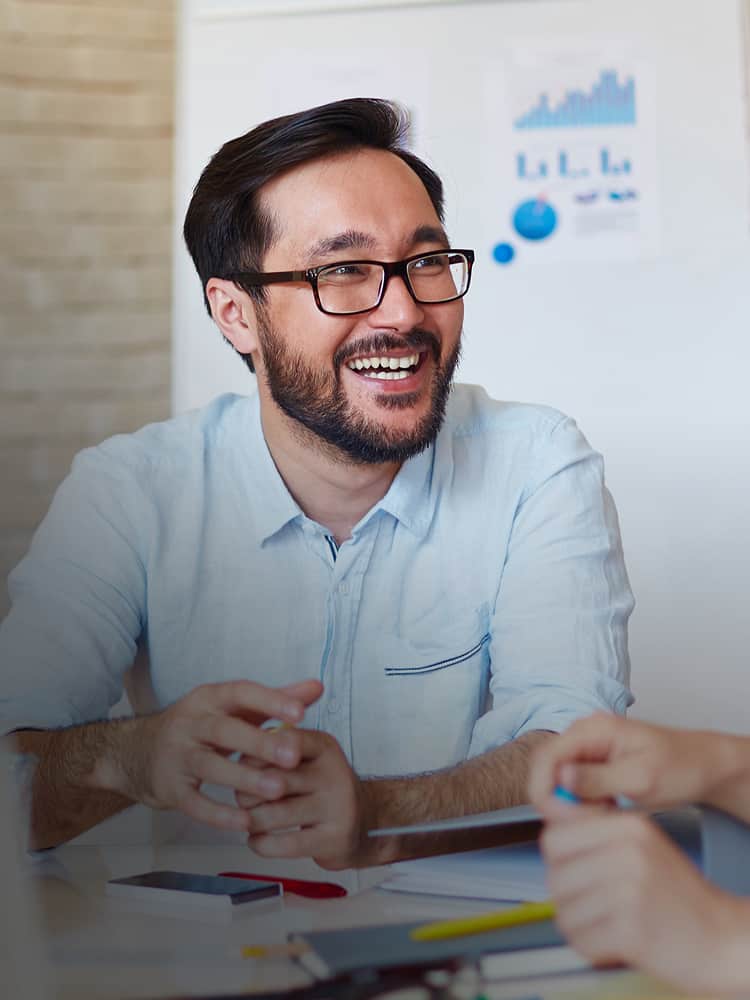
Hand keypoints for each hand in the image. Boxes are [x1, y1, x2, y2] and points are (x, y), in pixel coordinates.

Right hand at [115, 679, 321, 830]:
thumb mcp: (233, 708)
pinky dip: (219, 813)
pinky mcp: (170, 787)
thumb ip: (276, 699)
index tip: (301, 713)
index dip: (270, 702)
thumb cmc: (201, 727)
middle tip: (293, 755)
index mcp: (210, 698)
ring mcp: (178, 755)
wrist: (137, 752)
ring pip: (211, 767)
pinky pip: (194, 802)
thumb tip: (317, 687)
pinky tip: (246, 821)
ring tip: (277, 790)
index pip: (240, 693)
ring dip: (244, 778)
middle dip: (260, 743)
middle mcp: (191, 723)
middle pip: (225, 731)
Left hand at [237, 730, 373, 868]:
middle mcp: (334, 772)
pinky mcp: (335, 838)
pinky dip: (262, 844)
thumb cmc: (321, 788)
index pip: (287, 741)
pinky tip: (256, 840)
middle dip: (248, 793)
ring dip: (252, 820)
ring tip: (248, 821)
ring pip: (277, 814)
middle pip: (276, 780)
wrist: (365, 821)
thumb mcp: (307, 760)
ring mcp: (337, 806)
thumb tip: (237, 766)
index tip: (244, 767)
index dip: (258, 754)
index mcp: (324, 747)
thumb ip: (275, 756)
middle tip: (242, 800)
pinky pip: (287, 844)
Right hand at [528, 712, 726, 810]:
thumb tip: (560, 778)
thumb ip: (598, 778)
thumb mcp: (641, 777)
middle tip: (583, 824)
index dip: (544, 789)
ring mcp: (587, 748)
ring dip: (570, 804)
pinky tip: (605, 812)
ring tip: (601, 817)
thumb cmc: (680, 767)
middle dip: (556, 800)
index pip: (546, 756)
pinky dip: (581, 803)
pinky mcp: (593, 763)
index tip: (560, 818)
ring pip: (557, 779)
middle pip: (546, 768)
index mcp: (592, 728)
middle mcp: (583, 733)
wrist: (704, 767)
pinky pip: (572, 785)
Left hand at [541, 801, 749, 993]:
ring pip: (565, 912)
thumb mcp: (642, 845)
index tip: (576, 873)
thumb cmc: (677, 895)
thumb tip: (549, 826)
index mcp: (629, 826)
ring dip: (581, 927)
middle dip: (568, 898)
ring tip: (609, 925)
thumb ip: (597, 833)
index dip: (559, 861)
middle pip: (555, 876)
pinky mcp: (631, 930)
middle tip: (595, 906)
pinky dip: (592, 949)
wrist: (721, 937)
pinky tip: (615, 943)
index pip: (554, 836)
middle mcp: (628, 852)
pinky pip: (581, 941)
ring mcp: (629, 891)